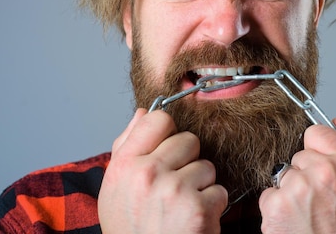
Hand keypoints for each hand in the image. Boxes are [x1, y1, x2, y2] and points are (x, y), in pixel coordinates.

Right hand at [98, 108, 227, 233]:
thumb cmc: (131, 231)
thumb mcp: (115, 190)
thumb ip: (127, 147)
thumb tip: (143, 113)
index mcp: (123, 165)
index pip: (157, 119)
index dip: (169, 133)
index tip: (168, 150)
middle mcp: (146, 174)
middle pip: (189, 140)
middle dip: (188, 162)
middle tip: (174, 190)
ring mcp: (173, 190)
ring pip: (207, 166)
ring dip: (202, 187)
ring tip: (182, 209)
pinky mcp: (198, 209)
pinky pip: (219, 190)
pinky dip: (213, 208)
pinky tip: (194, 222)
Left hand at [259, 118, 335, 233]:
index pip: (316, 132)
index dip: (318, 150)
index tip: (322, 166)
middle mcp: (322, 171)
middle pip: (298, 156)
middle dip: (306, 174)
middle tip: (320, 200)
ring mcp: (297, 187)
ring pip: (284, 175)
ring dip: (291, 192)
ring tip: (309, 213)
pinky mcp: (276, 205)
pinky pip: (270, 195)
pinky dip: (277, 209)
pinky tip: (295, 222)